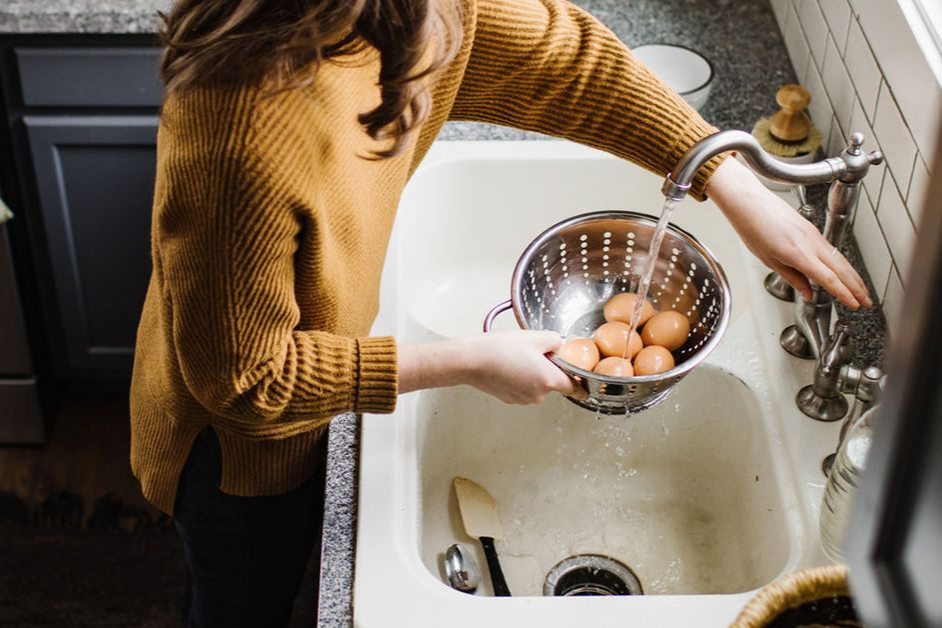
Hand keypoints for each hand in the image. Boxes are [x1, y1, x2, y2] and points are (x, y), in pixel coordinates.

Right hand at [399, 331, 584, 403]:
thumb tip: (561, 347)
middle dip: (549, 369)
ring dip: (533, 373)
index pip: (575, 388)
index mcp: (549, 380)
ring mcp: (522, 399)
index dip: (581, 384)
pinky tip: (508, 364)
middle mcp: (538, 395)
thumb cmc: (501, 348)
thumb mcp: (536, 336)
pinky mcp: (508, 399)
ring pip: (536, 385)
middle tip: (535, 352)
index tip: (585, 384)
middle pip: (553, 383)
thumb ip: (556, 341)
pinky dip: (519, 378)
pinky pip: (522, 388)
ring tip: (517, 356)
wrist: (471, 360)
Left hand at [706, 158, 871, 307]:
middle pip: (842, 269)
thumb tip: (807, 293)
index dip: (844, 294)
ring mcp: (814, 235)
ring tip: (861, 291)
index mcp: (799, 254)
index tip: (854, 305)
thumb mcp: (770, 260)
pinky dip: (843, 263)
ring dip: (853, 276)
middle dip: (857, 287)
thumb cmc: (753, 228)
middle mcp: (811, 244)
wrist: (750, 202)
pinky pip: (832, 250)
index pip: (829, 279)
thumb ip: (793, 278)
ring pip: (840, 259)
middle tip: (866, 302)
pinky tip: (845, 272)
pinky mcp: (812, 230)